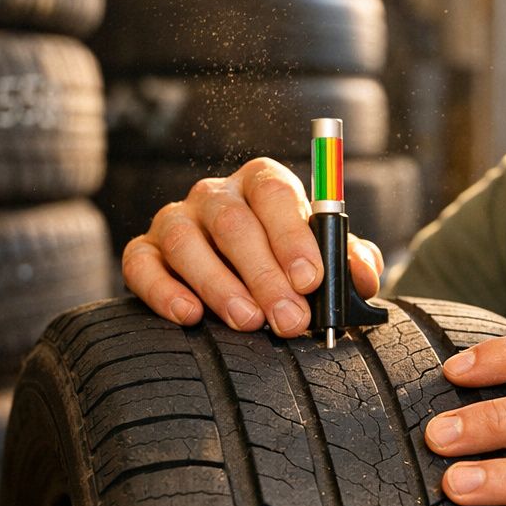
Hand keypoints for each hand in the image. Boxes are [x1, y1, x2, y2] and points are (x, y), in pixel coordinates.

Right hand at [121, 157, 383, 334]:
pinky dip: (163, 290)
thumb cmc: (289, 266)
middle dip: (266, 276)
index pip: (275, 194)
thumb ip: (349, 262)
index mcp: (263, 184)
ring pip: (186, 242)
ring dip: (219, 285)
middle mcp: (216, 195)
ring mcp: (176, 221)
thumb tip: (364, 276)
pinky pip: (141, 264)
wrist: (244, 283)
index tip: (311, 279)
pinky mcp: (145, 251)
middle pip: (234, 224)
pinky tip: (189, 315)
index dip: (293, 236)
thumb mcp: (325, 260)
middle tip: (290, 320)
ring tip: (248, 322)